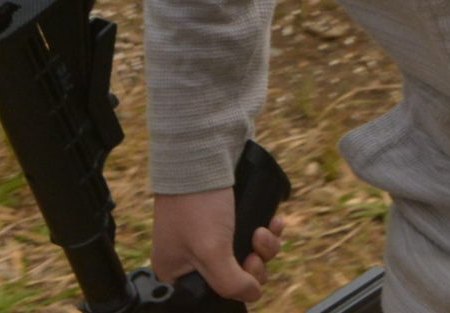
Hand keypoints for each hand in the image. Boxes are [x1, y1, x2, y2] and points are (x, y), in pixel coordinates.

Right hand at [152, 188, 286, 302]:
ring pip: (249, 256)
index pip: (211, 297)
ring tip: (264, 230)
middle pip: (234, 278)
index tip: (245, 274)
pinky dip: (267, 231)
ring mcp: (211, 236)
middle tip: (255, 253)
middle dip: (254, 266)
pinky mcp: (228, 218)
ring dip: (265, 247)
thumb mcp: (212, 252)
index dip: (234, 291)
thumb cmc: (196, 203)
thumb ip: (231, 284)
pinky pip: (254, 236)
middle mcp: (192, 256)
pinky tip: (273, 221)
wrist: (201, 152)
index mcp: (176, 271)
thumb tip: (252, 294)